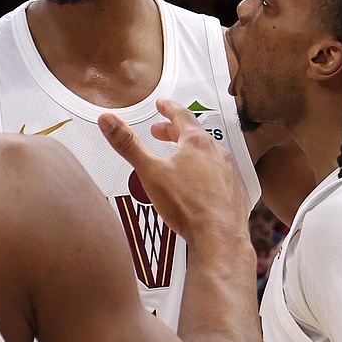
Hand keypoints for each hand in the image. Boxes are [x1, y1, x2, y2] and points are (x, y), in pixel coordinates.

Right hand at [98, 99, 248, 250]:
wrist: (218, 236)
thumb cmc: (186, 204)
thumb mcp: (149, 171)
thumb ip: (128, 145)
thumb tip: (108, 120)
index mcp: (196, 143)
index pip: (181, 115)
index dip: (169, 108)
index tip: (162, 105)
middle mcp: (216, 153)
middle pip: (195, 134)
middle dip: (175, 131)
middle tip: (161, 132)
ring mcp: (228, 172)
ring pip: (208, 154)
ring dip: (191, 152)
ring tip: (178, 159)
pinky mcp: (233, 191)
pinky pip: (218, 173)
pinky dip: (205, 172)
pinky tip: (197, 184)